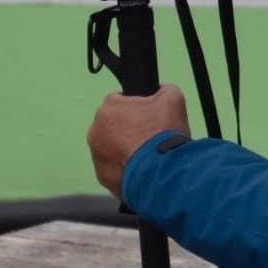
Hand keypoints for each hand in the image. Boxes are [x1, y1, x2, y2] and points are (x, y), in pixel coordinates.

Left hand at [88, 85, 189, 199]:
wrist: (162, 174)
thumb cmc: (163, 134)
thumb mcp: (173, 99)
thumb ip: (164, 90)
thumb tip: (161, 91)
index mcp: (107, 109)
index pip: (119, 101)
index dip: (137, 108)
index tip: (149, 117)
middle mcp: (95, 132)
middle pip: (113, 126)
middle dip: (128, 129)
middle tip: (149, 137)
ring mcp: (96, 156)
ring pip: (111, 148)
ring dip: (125, 150)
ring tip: (148, 156)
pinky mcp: (102, 177)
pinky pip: (114, 169)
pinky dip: (126, 169)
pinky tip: (143, 170)